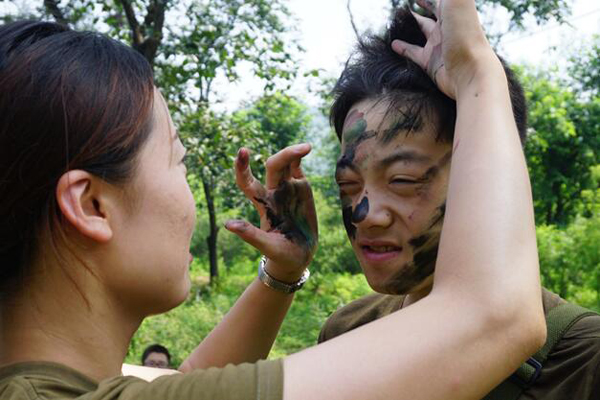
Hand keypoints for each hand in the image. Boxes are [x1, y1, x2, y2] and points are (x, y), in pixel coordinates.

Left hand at [225, 144, 317, 282]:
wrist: (298, 256)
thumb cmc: (280, 254)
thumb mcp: (266, 246)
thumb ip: (250, 234)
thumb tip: (227, 225)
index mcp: (261, 205)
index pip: (247, 182)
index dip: (242, 168)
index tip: (241, 151)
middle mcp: (272, 193)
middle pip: (273, 167)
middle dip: (283, 156)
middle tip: (300, 149)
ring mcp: (286, 189)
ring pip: (285, 164)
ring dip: (293, 153)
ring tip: (307, 148)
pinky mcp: (300, 189)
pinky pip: (297, 168)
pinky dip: (298, 157)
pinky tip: (306, 149)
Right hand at [391, 0, 498, 98]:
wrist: (471, 71)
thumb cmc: (465, 34)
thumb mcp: (456, 0)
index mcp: (452, 10)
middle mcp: (446, 26)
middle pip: (431, 12)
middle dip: (421, 4)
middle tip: (407, 3)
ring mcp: (437, 45)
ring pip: (420, 31)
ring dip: (410, 26)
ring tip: (397, 22)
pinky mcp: (430, 63)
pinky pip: (413, 53)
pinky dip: (402, 48)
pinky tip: (392, 44)